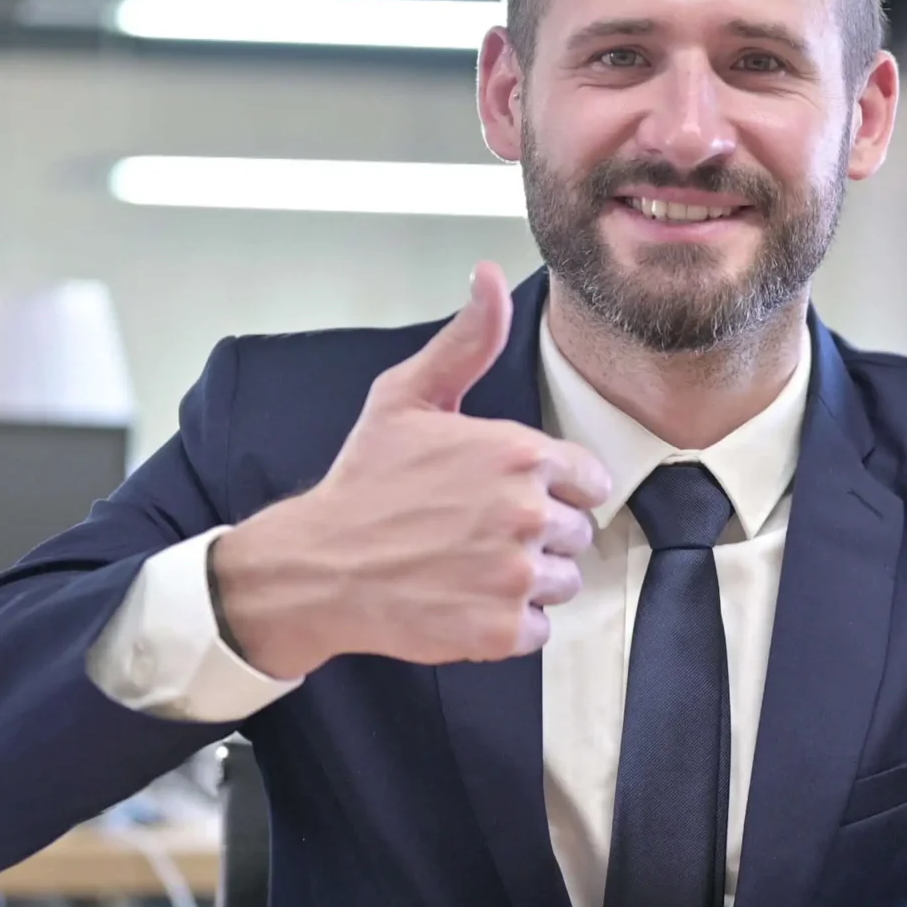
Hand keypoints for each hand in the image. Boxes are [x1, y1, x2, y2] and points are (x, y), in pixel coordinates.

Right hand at [211, 263, 611, 676]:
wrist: (317, 567)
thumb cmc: (364, 481)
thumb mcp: (407, 396)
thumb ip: (466, 341)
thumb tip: (491, 276)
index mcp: (518, 454)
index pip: (589, 480)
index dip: (552, 488)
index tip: (508, 494)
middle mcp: (526, 514)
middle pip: (577, 533)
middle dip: (539, 534)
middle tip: (478, 532)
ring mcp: (515, 575)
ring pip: (563, 581)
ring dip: (527, 579)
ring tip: (470, 565)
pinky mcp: (502, 630)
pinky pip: (539, 628)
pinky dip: (509, 624)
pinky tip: (466, 599)